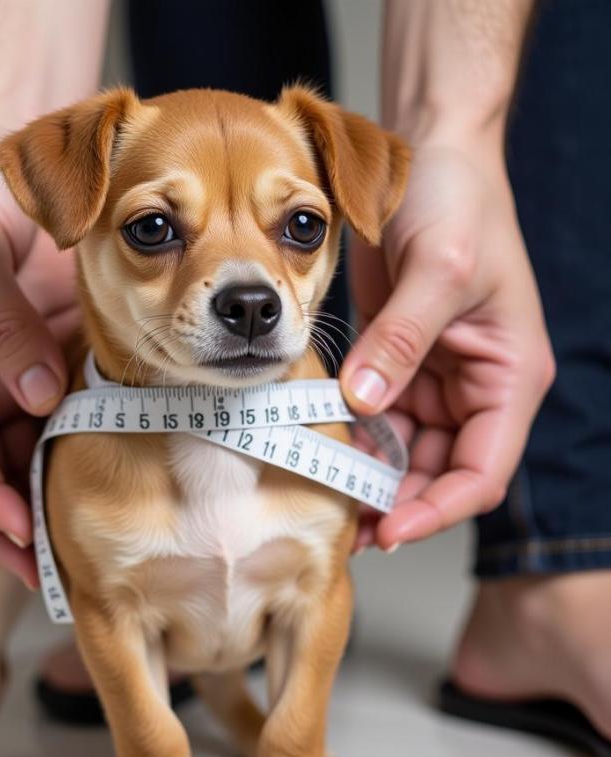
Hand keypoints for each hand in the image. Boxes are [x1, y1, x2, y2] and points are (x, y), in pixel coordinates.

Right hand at [0, 125, 79, 584]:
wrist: (4, 148)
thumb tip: (35, 397)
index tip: (18, 533)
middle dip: (5, 524)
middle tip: (48, 571)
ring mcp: (3, 372)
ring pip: (13, 457)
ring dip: (37, 504)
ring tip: (74, 550)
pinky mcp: (42, 361)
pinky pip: (52, 423)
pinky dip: (67, 459)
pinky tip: (94, 487)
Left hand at [341, 142, 554, 550]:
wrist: (433, 157)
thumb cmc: (459, 202)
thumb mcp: (439, 269)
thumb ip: (401, 341)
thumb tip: (363, 404)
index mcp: (508, 377)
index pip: (482, 470)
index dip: (438, 509)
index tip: (390, 529)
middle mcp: (474, 387)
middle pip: (438, 471)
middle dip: (396, 503)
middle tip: (345, 527)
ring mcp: (433, 378)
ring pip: (402, 450)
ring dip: (367, 474)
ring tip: (323, 493)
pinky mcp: (396, 361)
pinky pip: (373, 414)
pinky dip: (350, 434)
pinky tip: (318, 446)